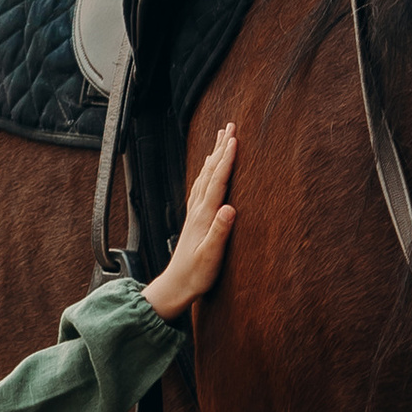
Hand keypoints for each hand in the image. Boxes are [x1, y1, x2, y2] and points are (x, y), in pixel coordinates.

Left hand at [141, 121, 237, 319]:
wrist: (176, 286)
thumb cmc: (196, 275)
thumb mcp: (211, 256)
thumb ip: (220, 232)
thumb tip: (230, 208)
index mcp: (204, 216)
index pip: (218, 181)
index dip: (227, 160)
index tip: (235, 139)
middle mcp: (198, 210)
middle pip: (210, 172)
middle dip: (221, 148)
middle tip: (231, 126)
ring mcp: (195, 213)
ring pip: (205, 176)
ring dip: (214, 155)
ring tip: (222, 138)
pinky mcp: (195, 218)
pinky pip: (202, 186)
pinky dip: (207, 171)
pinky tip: (208, 168)